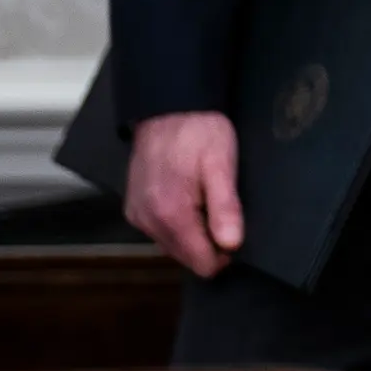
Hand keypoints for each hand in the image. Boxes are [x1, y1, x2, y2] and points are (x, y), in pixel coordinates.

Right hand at [124, 109, 244, 277]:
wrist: (167, 108)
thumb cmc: (198, 132)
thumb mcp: (222, 164)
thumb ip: (225, 207)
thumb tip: (232, 245)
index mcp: (170, 214)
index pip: (201, 263)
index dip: (225, 253)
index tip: (235, 229)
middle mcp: (148, 221)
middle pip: (187, 257)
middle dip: (209, 242)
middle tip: (222, 208)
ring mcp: (138, 216)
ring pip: (173, 246)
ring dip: (194, 232)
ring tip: (206, 198)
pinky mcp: (134, 209)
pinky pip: (161, 232)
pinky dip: (179, 224)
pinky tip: (190, 199)